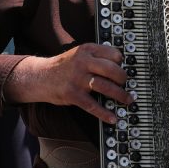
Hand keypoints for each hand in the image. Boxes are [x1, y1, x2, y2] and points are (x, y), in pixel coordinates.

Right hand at [4, 43, 130, 123]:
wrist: (41, 76)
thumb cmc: (64, 66)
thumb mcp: (79, 53)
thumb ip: (96, 56)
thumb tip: (119, 66)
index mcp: (86, 50)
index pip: (113, 53)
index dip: (121, 62)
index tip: (123, 68)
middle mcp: (83, 62)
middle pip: (112, 70)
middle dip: (123, 79)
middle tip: (126, 84)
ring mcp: (78, 79)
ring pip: (106, 87)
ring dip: (120, 95)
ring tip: (127, 100)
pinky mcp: (73, 95)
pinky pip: (93, 106)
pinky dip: (104, 113)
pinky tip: (112, 117)